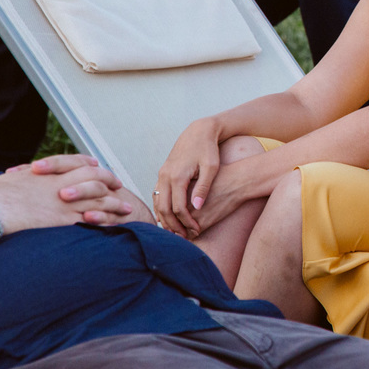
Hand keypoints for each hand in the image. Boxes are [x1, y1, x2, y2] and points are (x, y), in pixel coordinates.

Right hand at [0, 154, 145, 231]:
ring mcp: (66, 203)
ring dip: (115, 204)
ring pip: (99, 200)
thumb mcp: (12, 179)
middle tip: (119, 186)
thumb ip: (24, 176)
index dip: (89, 164)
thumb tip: (21, 176)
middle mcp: (62, 183)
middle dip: (110, 181)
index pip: (76, 162)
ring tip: (127, 209)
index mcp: (49, 172)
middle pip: (96, 178)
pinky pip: (93, 220)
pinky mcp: (66, 221)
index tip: (98, 166)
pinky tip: (114, 225)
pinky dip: (106, 221)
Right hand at [155, 117, 223, 238]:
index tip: (196, 231)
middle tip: (183, 237)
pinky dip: (161, 208)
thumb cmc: (209, 149)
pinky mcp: (163, 172)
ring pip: (158, 202)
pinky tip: (169, 217)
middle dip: (172, 225)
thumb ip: (203, 187)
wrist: (199, 131)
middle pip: (164, 208)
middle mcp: (165, 176)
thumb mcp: (211, 168)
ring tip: (175, 231)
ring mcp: (162, 173)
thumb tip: (196, 208)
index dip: (186, 222)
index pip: (178, 208)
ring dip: (164, 218)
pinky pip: (157, 194)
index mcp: (177, 176)